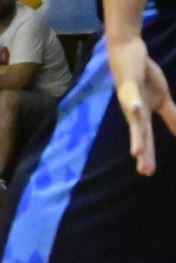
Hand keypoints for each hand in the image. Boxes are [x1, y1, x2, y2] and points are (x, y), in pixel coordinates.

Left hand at [107, 36, 175, 175]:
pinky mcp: (129, 83)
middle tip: (144, 170)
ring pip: (134, 118)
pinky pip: (132, 93)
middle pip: (139, 133)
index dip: (147, 154)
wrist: (130, 53)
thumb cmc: (143, 78)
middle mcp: (134, 110)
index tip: (147, 173)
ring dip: (136, 134)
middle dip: (142, 151)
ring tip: (137, 152)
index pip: (146, 138)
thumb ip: (169, 115)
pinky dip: (134, 101)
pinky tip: (136, 109)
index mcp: (142, 116)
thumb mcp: (160, 99)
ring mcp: (130, 98)